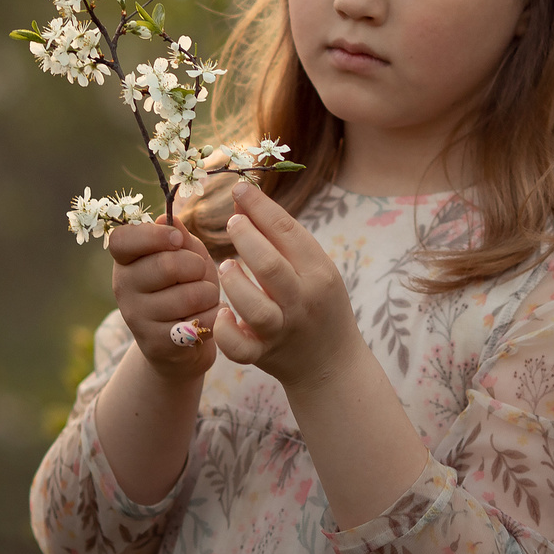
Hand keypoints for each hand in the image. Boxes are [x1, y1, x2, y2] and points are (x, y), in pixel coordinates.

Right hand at [105, 220, 222, 381]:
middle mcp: (123, 287)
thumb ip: (179, 236)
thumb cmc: (184, 288)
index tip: (177, 241)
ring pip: (189, 295)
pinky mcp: (156, 344)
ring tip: (204, 298)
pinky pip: (199, 322)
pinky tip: (205, 319)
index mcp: (125, 261)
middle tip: (199, 274)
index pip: (122, 240)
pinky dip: (213, 317)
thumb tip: (167, 217)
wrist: (181, 344)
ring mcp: (136, 317)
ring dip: (209, 294)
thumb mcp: (185, 256)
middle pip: (167, 265)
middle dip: (197, 267)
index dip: (154, 236)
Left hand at [211, 181, 359, 384]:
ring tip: (225, 266)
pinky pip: (240, 348)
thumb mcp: (313, 268)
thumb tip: (243, 201)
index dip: (260, 207)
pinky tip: (222, 313)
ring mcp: (282, 330)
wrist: (331, 365)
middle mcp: (302, 300)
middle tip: (232, 223)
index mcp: (319, 272)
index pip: (288, 231)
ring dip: (234, 282)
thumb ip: (281, 239)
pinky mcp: (264, 355)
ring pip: (254, 308)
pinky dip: (226, 330)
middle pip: (270, 266)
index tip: (239, 188)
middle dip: (246, 238)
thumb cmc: (318, 304)